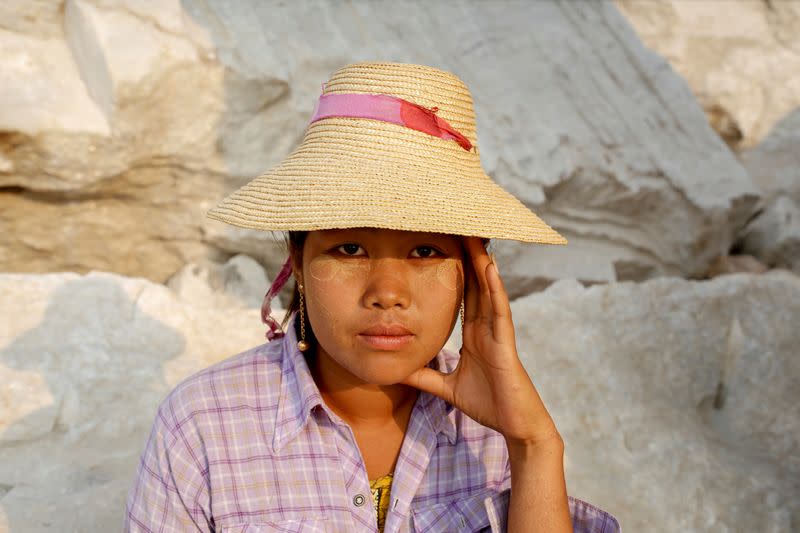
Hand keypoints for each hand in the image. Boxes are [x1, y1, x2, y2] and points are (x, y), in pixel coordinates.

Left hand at [401, 237, 561, 446]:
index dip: (454, 271)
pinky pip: (500, 311)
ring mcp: (498, 333)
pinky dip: (495, 289)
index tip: (442, 247)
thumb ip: (425, 377)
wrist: (515, 426)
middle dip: (468, 257)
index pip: (462, 296)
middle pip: (475, 285)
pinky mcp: (506, 344)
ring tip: (474, 236)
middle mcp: (486, 328)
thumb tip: (397, 370)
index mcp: (474, 335)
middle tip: (459, 227)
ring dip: (482, 263)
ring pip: (489, 291)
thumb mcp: (447, 388)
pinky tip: (489, 268)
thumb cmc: (488, 405)